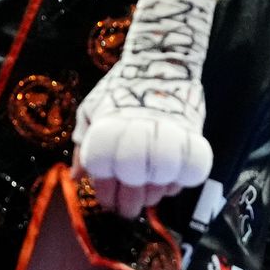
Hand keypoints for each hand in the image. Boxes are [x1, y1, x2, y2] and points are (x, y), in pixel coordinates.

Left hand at [73, 0, 216, 215]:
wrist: (161, 62)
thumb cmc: (121, 87)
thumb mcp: (92, 110)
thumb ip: (83, 144)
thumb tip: (77, 176)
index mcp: (107, 133)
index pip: (103, 179)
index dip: (105, 196)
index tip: (107, 200)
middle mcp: (136, 140)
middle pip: (132, 191)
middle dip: (128, 205)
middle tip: (127, 207)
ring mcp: (166, 140)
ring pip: (159, 188)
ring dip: (152, 196)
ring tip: (146, 192)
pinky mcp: (192, 138)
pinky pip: (185, 176)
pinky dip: (175, 184)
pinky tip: (167, 179)